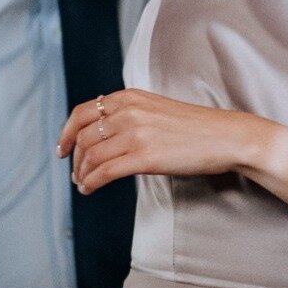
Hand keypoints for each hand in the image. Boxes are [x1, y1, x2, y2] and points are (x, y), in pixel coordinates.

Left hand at [59, 89, 274, 193]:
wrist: (226, 137)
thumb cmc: (195, 127)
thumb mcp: (156, 108)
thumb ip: (129, 114)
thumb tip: (102, 134)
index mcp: (130, 97)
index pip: (82, 113)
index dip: (66, 133)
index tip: (61, 149)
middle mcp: (129, 112)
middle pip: (83, 137)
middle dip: (74, 159)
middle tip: (76, 173)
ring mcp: (136, 133)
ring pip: (91, 156)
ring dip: (81, 174)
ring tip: (84, 184)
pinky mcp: (145, 156)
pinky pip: (105, 172)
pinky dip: (91, 182)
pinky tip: (90, 190)